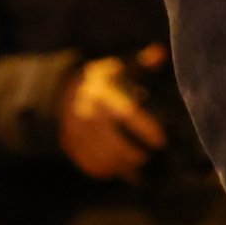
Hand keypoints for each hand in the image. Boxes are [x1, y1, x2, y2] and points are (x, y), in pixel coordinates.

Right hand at [57, 56, 167, 180]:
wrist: (63, 92)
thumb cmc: (104, 81)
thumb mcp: (121, 69)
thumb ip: (142, 63)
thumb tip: (161, 53)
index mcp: (102, 93)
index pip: (127, 113)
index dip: (146, 129)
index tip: (162, 141)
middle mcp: (86, 113)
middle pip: (116, 143)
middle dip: (136, 155)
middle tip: (154, 158)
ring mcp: (75, 132)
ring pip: (104, 159)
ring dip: (125, 167)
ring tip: (142, 167)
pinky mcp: (71, 147)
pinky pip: (91, 165)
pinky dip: (110, 171)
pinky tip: (125, 172)